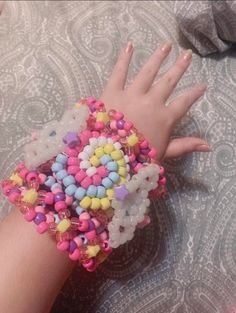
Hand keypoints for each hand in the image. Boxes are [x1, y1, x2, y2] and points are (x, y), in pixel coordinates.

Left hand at [100, 42, 209, 162]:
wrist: (108, 155)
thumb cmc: (137, 158)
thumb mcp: (163, 154)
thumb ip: (185, 146)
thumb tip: (208, 146)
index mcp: (164, 118)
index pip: (183, 103)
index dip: (194, 94)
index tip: (202, 86)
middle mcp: (151, 102)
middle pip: (169, 82)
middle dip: (179, 68)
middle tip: (187, 55)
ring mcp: (132, 94)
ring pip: (148, 72)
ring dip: (158, 58)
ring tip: (166, 46)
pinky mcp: (112, 92)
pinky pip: (119, 72)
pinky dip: (124, 59)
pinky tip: (129, 46)